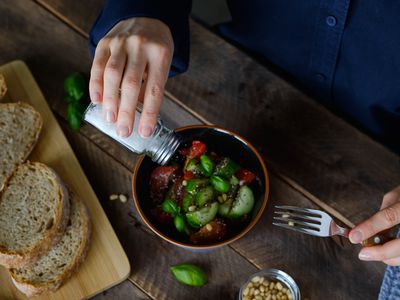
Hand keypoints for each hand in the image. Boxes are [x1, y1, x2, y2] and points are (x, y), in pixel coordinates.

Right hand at [89, 17, 173, 137]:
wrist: (145, 16)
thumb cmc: (156, 47)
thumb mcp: (162, 63)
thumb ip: (150, 85)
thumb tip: (138, 114)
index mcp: (160, 54)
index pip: (154, 89)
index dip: (149, 113)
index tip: (144, 132)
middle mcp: (140, 47)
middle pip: (131, 84)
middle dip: (126, 111)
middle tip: (123, 131)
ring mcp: (121, 43)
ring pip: (112, 75)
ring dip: (110, 101)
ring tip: (110, 119)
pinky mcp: (105, 42)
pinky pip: (97, 65)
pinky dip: (96, 85)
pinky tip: (97, 100)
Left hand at [349, 186, 399, 264]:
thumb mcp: (396, 196)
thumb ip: (384, 212)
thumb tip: (365, 230)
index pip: (389, 217)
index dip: (370, 228)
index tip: (354, 237)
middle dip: (381, 252)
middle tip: (362, 254)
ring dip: (388, 257)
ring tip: (373, 251)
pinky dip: (396, 257)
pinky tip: (388, 251)